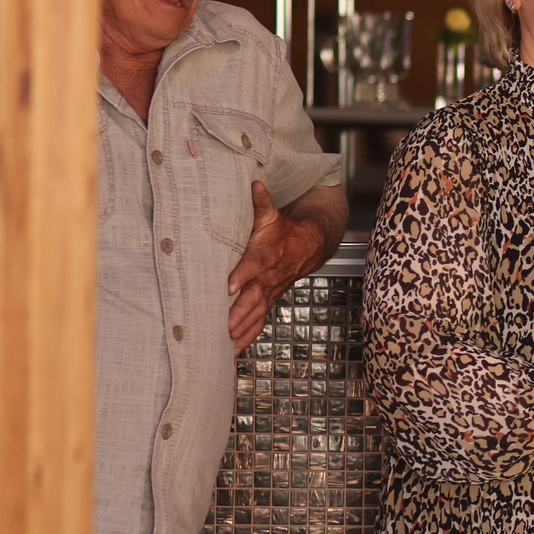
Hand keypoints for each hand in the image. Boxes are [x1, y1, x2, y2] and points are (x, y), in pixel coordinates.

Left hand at [227, 182, 329, 348]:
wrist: (309, 247)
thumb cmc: (283, 230)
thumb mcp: (272, 214)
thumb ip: (260, 202)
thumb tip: (254, 182)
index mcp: (265, 255)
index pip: (253, 265)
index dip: (242, 276)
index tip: (229, 286)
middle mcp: (268, 277)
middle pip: (254, 297)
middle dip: (240, 312)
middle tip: (225, 324)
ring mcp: (269, 292)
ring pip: (256, 313)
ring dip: (242, 328)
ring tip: (226, 342)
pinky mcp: (268, 301)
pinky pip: (259, 322)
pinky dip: (247, 337)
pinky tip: (233, 351)